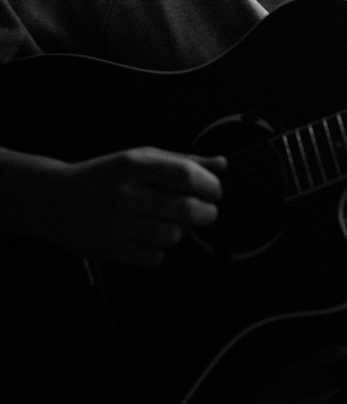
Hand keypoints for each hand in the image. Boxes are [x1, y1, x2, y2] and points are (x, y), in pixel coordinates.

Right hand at [42, 147, 226, 265]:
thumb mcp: (141, 158)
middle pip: (185, 209)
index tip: (214, 190)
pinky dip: (159, 249)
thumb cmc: (107, 176)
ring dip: (180, 231)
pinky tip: (147, 236)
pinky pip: (154, 257)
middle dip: (206, 213)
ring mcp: (115, 224)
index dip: (209, 185)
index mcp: (134, 164)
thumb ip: (183, 161)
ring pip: (173, 235)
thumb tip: (222, 164)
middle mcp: (125, 193)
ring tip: (167, 221)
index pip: (185, 175)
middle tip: (205, 211)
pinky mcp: (109, 250)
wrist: (54, 199)